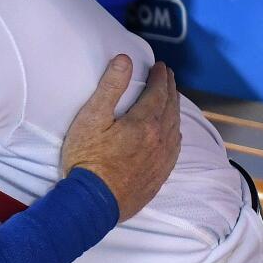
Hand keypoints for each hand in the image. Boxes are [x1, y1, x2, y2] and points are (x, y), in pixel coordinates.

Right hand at [58, 54, 181, 220]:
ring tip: (172, 99)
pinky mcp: (159, 175)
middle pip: (170, 108)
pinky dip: (175, 133)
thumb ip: (110, 87)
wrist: (93, 202)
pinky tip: (173, 133)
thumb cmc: (87, 158)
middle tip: (169, 77)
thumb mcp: (92, 118)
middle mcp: (160, 139)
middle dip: (170, 89)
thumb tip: (125, 60)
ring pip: (175, 127)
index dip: (160, 77)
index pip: (158, 92)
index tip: (160, 66)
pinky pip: (175, 148)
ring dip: (175, 109)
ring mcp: (162, 159)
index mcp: (144, 122)